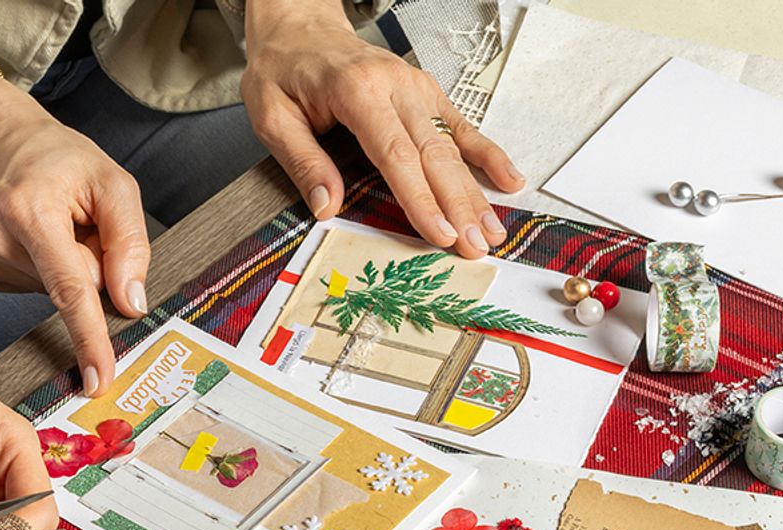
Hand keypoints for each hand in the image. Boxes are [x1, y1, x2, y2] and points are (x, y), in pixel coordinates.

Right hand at [0, 69, 149, 396]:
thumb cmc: (52, 156)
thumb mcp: (109, 179)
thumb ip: (129, 241)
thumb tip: (131, 302)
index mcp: (31, 211)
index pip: (70, 288)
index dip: (88, 338)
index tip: (97, 381)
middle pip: (71, 288)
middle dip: (88, 263)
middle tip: (74, 219)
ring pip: (50, 292)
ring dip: (62, 264)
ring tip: (46, 221)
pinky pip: (29, 288)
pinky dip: (39, 268)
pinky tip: (27, 236)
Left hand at [242, 3, 523, 257]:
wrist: (299, 30)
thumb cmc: (283, 72)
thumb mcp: (273, 117)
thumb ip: (303, 162)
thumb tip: (327, 208)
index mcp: (357, 91)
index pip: (396, 154)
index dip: (421, 198)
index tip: (441, 234)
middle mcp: (395, 85)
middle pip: (434, 153)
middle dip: (459, 204)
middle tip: (477, 247)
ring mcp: (415, 87)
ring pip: (452, 145)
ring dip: (475, 190)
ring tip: (494, 230)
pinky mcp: (425, 92)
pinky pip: (461, 125)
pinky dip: (486, 153)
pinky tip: (509, 179)